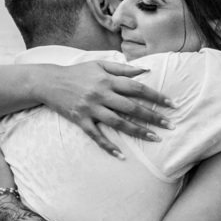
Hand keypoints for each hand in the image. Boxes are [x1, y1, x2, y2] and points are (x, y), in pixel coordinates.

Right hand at [39, 61, 175, 156]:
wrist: (48, 82)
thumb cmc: (77, 73)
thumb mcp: (99, 65)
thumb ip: (123, 68)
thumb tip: (146, 70)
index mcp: (107, 80)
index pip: (137, 88)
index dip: (156, 96)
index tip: (172, 105)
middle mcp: (101, 94)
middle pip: (131, 107)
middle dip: (153, 117)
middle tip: (171, 126)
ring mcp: (90, 109)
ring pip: (118, 123)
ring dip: (138, 131)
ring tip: (155, 138)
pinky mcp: (80, 120)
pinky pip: (96, 135)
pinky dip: (108, 146)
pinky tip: (121, 156)